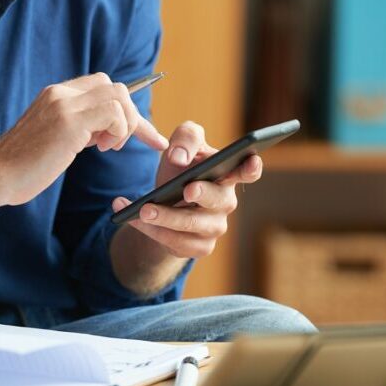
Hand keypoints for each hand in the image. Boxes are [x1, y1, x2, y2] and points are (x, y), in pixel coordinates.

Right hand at [0, 73, 168, 205]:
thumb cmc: (23, 167)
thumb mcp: (54, 139)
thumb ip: (77, 128)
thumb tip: (101, 131)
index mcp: (57, 96)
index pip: (103, 87)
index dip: (127, 110)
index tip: (146, 135)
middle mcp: (60, 93)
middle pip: (116, 88)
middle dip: (132, 117)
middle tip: (118, 146)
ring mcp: (64, 104)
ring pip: (119, 95)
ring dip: (124, 125)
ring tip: (106, 147)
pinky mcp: (68, 122)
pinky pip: (113, 113)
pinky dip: (119, 131)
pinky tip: (101, 148)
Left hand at [112, 121, 262, 257]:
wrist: (163, 201)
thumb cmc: (180, 168)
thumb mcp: (181, 145)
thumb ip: (185, 138)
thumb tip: (180, 158)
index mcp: (227, 173)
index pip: (248, 171)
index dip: (252, 167)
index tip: (250, 160)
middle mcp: (226, 202)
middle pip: (217, 199)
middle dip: (202, 194)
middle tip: (186, 190)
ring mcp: (215, 227)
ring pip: (191, 224)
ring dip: (166, 217)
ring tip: (143, 209)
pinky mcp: (199, 247)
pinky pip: (175, 242)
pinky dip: (151, 230)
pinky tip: (132, 218)